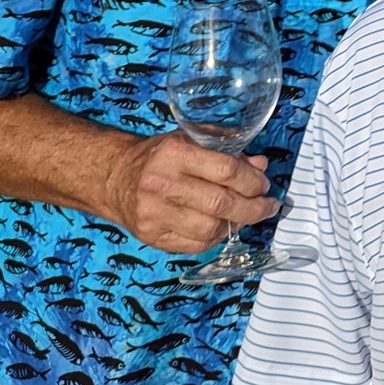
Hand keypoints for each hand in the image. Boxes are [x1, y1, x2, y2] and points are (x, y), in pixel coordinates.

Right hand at [105, 132, 278, 252]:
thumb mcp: (193, 139)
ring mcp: (153, 213)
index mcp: (175, 153)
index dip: (254, 181)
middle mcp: (161, 183)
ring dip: (237, 224)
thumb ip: (229, 149)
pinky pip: (195, 245)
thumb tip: (261, 165)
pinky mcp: (150, 236)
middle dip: (253, 207)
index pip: (226, 170)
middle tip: (268, 206)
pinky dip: (216, 238)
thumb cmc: (161, 156)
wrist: (115, 177)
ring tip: (246, 215)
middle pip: (221, 203)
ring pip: (210, 229)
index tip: (265, 185)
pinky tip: (223, 226)